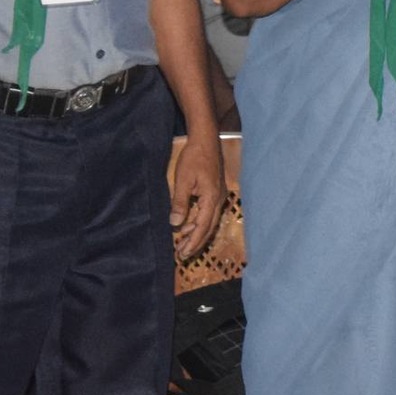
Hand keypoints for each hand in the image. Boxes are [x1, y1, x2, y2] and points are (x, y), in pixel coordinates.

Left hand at [170, 133, 223, 259]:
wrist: (206, 139)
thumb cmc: (194, 157)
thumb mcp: (183, 180)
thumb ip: (180, 202)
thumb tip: (176, 224)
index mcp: (212, 198)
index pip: (203, 226)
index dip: (193, 242)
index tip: (183, 254)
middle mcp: (219, 199)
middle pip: (209, 227)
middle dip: (196, 242)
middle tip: (183, 255)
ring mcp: (219, 194)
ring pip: (210, 221)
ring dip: (197, 233)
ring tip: (184, 243)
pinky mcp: (216, 190)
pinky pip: (209, 212)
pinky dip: (199, 222)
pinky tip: (189, 224)